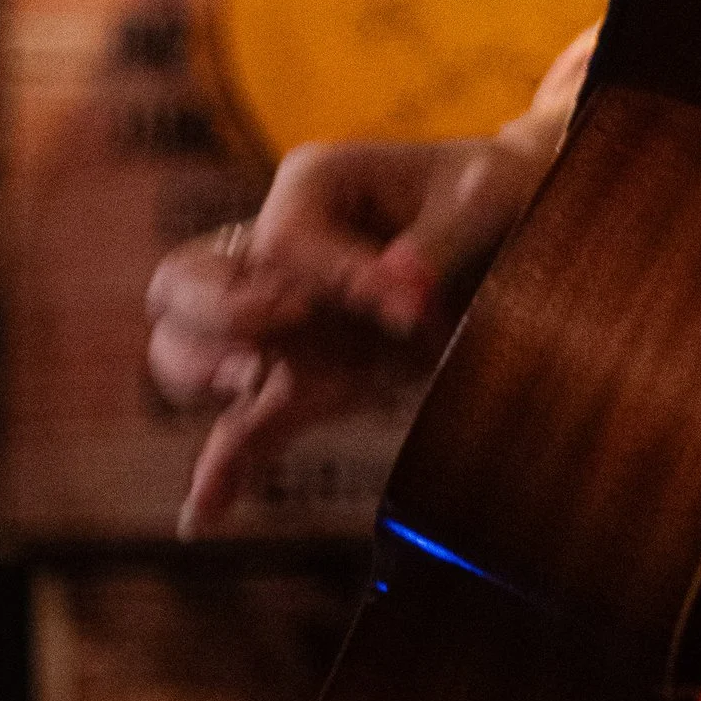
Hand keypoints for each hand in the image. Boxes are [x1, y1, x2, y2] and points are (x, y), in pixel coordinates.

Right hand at [146, 128, 549, 534]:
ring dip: (206, 373)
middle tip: (291, 321)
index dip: (336, 278)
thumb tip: (400, 283)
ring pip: (185, 351)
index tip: (410, 307)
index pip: (282, 241)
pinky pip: (242, 428)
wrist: (519, 229)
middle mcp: (276, 252)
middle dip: (220, 311)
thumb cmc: (499, 193)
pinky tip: (204, 515)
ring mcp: (283, 321)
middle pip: (181, 284)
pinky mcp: (306, 378)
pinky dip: (222, 467)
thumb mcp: (489, 195)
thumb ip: (443, 237)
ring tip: (254, 385)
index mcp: (312, 186)